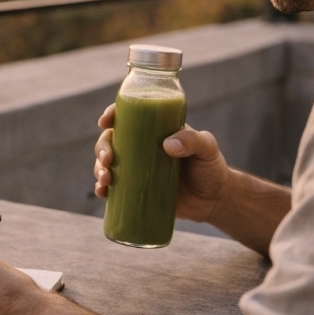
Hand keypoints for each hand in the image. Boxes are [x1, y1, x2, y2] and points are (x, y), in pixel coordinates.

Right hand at [93, 102, 287, 255]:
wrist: (215, 200)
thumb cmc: (211, 168)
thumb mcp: (207, 148)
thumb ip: (194, 141)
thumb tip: (167, 144)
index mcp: (154, 130)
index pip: (128, 117)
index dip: (112, 115)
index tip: (105, 121)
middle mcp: (141, 147)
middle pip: (111, 140)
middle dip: (102, 147)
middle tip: (108, 159)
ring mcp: (137, 169)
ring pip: (107, 164)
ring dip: (98, 168)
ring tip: (104, 180)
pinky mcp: (136, 191)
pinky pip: (113, 187)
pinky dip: (102, 189)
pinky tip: (101, 192)